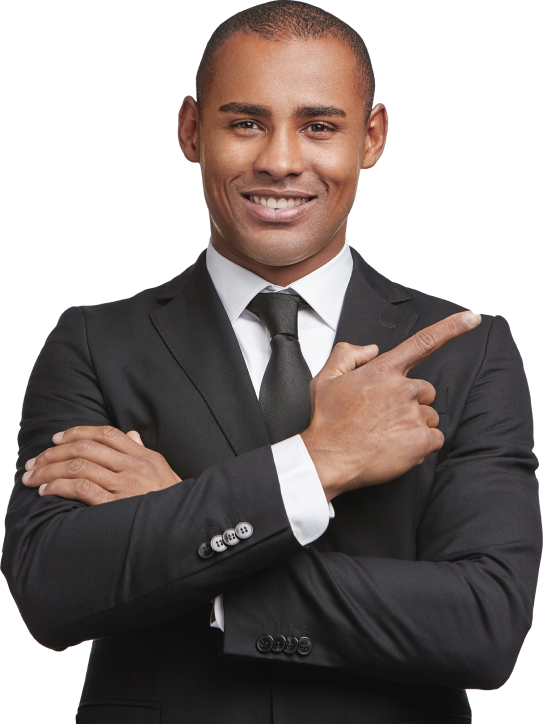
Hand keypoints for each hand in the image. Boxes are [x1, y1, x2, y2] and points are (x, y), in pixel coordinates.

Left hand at [22, 426, 181, 504]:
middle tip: (35, 462)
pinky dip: (60, 487)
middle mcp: (134, 467)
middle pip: (87, 448)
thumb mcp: (161, 471)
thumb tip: (131, 435)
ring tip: (34, 478)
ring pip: (79, 467)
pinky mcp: (116, 506)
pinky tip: (47, 491)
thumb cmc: (171, 501)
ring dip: (50, 471)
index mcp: (144, 456)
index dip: (77, 432)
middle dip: (54, 453)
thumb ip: (143, 452)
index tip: (56, 439)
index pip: (106, 434)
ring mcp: (125, 486)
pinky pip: (82, 489)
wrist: (184, 527)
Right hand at [300, 311, 480, 500]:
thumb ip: (348, 354)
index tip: (471, 319)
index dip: (452, 327)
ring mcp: (413, 415)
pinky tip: (396, 446)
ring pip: (429, 415)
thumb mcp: (325, 378)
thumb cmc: (327, 422)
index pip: (423, 342)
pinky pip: (435, 438)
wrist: (328, 459)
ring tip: (385, 433)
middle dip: (410, 401)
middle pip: (425, 391)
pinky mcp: (420, 441)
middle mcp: (403, 389)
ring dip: (414, 423)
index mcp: (383, 370)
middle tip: (384, 416)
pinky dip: (420, 444)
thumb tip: (372, 349)